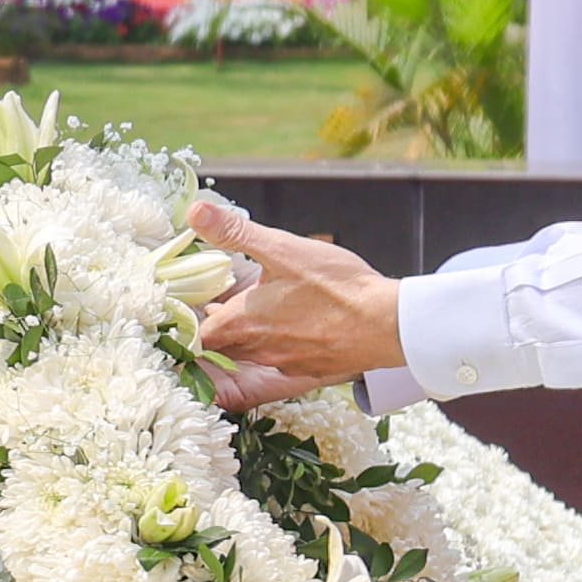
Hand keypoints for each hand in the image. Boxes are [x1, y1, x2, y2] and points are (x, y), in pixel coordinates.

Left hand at [185, 195, 402, 400]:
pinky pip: (286, 360)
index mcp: (244, 321)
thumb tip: (196, 212)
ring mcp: (287, 362)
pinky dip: (284, 345)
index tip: (202, 305)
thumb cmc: (336, 286)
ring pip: (255, 353)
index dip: (196, 320)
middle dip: (223, 328)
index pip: (201, 333)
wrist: (386, 323)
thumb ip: (235, 232)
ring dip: (252, 335)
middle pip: (225, 346)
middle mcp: (260, 349)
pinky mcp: (312, 369)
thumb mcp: (281, 248)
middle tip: (225, 307)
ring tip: (261, 312)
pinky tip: (298, 326)